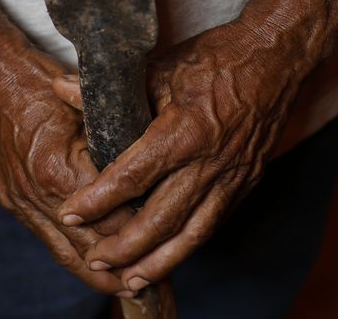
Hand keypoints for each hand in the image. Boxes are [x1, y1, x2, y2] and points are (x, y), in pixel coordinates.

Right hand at [0, 43, 134, 294]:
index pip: (111, 217)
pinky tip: (97, 267)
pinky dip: (75, 256)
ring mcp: (21, 202)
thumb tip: (152, 170)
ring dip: (98, 274)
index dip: (141, 232)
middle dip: (123, 268)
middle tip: (155, 284)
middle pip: (89, 248)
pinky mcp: (13, 203)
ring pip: (66, 254)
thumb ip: (116, 140)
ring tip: (130, 288)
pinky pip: (48, 241)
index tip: (168, 241)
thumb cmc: (40, 81)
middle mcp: (36, 194)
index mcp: (57, 169)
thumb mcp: (88, 103)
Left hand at [57, 21, 302, 293]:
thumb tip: (62, 88)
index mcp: (184, 131)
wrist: (276, 57)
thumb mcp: (159, 66)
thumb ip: (109, 90)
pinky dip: (189, 244)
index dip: (98, 201)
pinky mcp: (246, 181)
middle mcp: (209, 162)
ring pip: (192, 233)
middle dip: (125, 247)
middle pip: (161, 219)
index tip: (72, 214)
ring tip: (131, 280)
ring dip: (159, 261)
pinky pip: (214, 222)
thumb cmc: (216, 57)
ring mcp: (232, 176)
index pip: (132, 177)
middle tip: (96, 259)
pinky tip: (169, 255)